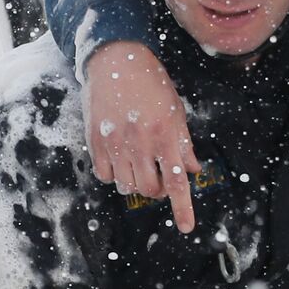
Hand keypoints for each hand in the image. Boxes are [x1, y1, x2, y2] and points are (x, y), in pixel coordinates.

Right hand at [82, 42, 200, 232]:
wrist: (116, 60)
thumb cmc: (151, 83)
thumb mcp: (176, 110)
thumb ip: (184, 144)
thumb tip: (193, 170)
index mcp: (165, 134)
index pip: (176, 181)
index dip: (182, 207)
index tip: (186, 227)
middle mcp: (140, 143)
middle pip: (150, 189)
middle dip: (158, 190)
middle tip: (160, 176)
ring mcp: (115, 143)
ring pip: (127, 186)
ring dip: (137, 184)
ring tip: (141, 166)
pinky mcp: (96, 141)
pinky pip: (105, 175)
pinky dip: (115, 176)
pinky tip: (121, 160)